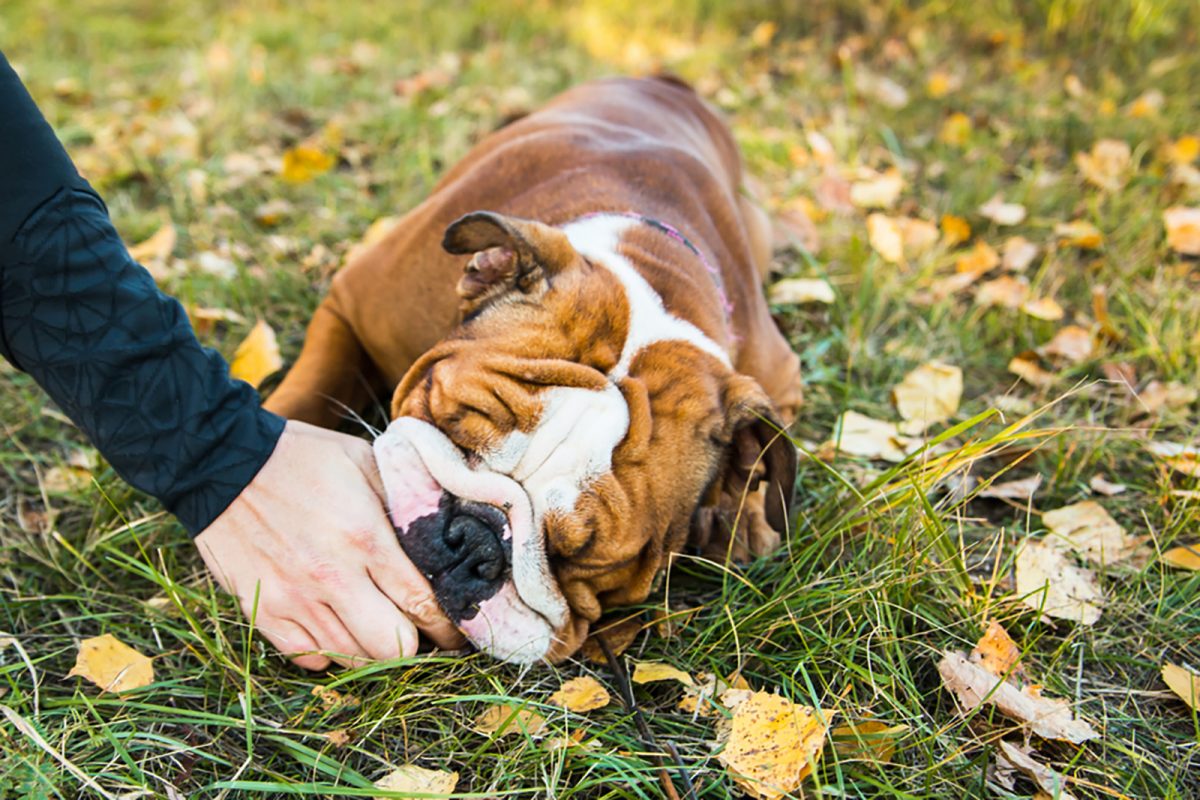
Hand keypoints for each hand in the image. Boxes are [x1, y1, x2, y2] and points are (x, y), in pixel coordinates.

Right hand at [194, 420, 463, 669]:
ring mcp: (294, 600)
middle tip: (419, 632)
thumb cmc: (303, 458)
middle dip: (415, 645)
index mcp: (364, 537)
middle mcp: (331, 577)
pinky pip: (309, 657)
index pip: (422, 603)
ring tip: (378, 626)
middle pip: (392, 647)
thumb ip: (406, 499)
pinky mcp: (262, 612)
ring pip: (351, 658)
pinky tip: (336, 624)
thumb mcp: (366, 462)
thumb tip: (447, 528)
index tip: (457, 630)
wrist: (222, 463)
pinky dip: (329, 650)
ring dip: (372, 648)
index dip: (447, 626)